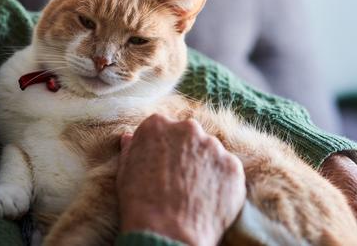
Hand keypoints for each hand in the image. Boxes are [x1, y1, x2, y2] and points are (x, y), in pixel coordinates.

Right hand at [117, 114, 245, 245]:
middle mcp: (187, 128)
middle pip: (190, 136)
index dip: (165, 148)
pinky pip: (228, 170)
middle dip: (187, 153)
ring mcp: (213, 146)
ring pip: (211, 152)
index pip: (165, 128)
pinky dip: (221, 183)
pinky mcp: (232, 165)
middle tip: (181, 180)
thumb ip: (131, 148)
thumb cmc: (139, 203)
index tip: (163, 165)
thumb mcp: (124, 171)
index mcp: (157, 125)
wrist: (166, 232)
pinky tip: (208, 200)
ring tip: (194, 193)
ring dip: (206, 166)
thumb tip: (129, 136)